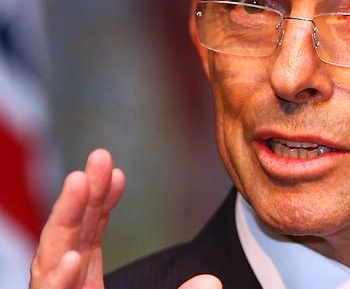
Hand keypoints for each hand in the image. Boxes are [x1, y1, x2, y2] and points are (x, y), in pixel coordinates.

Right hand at [29, 149, 222, 288]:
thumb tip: (212, 284)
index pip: (91, 239)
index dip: (100, 204)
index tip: (118, 173)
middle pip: (70, 241)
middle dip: (82, 199)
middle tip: (98, 158)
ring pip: (53, 264)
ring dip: (66, 222)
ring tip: (80, 183)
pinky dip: (60, 280)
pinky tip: (76, 252)